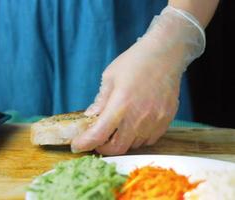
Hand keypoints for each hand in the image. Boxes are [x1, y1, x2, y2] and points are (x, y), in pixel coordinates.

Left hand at [71, 6, 204, 154]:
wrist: (165, 53)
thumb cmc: (135, 61)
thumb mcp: (110, 77)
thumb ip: (100, 100)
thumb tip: (91, 117)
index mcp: (120, 105)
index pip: (99, 135)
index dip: (85, 144)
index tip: (77, 145)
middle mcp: (138, 117)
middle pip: (118, 148)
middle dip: (103, 147)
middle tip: (97, 139)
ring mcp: (154, 121)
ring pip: (134, 145)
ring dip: (122, 142)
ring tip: (117, 129)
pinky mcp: (166, 120)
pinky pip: (149, 139)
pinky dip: (138, 137)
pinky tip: (133, 125)